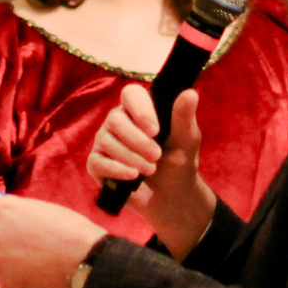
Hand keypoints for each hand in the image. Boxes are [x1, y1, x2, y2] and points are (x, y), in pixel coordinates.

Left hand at [0, 196, 105, 287]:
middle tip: (21, 249)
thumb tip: (6, 221)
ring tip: (31, 262)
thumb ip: (14, 214)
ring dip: (5, 263)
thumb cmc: (67, 227)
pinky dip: (16, 279)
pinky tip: (35, 274)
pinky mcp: (3, 281)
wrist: (82, 256)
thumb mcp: (36, 208)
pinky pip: (5, 280)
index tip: (5, 233)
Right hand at [87, 84, 216, 257]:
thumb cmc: (178, 162)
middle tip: (157, 156)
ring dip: (131, 158)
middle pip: (115, 120)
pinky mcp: (96, 164)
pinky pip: (97, 162)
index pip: (130, 94)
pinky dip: (116, 170)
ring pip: (106, 142)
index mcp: (139, 110)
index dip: (140, 110)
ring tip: (150, 170)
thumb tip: (190, 92)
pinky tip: (132, 177)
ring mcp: (104, 142)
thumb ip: (184, 117)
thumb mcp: (186, 140)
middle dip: (138, 141)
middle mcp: (118, 122)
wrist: (172, 195)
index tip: (155, 131)